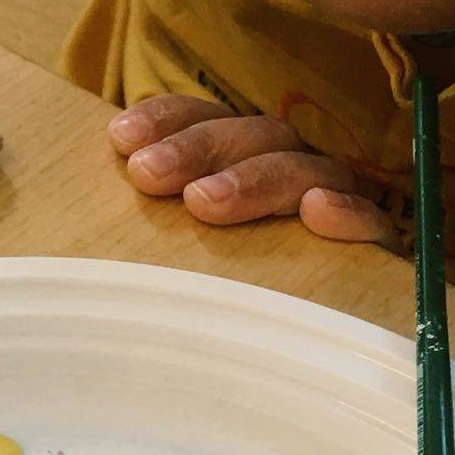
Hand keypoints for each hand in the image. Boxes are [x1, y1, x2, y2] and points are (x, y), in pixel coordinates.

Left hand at [108, 95, 400, 249]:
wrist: (297, 338)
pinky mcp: (367, 244)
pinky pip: (369, 221)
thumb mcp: (163, 239)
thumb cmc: (199, 274)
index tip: (122, 138)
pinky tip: (318, 211)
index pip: (199, 116)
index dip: (164, 119)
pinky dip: (346, 212)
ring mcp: (327, 197)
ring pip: (300, 168)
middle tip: (148, 173)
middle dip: (195, 148)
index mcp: (229, 152)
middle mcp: (278, 162)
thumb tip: (85, 200)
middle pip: (247, 135)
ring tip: (205, 201)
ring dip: (253, 179)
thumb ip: (136, 213)